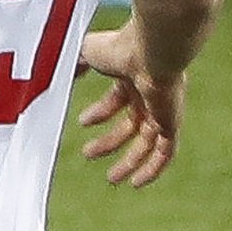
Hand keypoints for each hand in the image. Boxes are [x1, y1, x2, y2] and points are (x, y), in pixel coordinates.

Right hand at [76, 26, 185, 185]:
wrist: (152, 48)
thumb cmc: (119, 46)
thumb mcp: (85, 52)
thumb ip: (73, 62)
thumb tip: (60, 71)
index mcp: (133, 77)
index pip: (117, 101)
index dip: (99, 114)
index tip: (82, 123)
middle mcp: (151, 95)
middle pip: (132, 125)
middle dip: (110, 142)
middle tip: (88, 154)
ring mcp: (164, 110)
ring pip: (148, 143)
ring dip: (128, 161)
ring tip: (112, 179)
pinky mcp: (172, 122)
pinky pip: (166, 152)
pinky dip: (153, 169)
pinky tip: (136, 184)